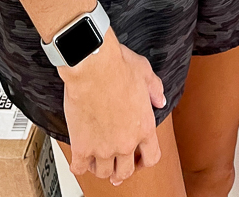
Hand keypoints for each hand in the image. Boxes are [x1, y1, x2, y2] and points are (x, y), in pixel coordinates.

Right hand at [61, 31, 165, 185]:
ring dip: (101, 168)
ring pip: (103, 173)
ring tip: (97, 162)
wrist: (93, 65)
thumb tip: (159, 100)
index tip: (138, 160)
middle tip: (116, 167)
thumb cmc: (117, 66)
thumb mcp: (145, 72)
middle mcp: (125, 142)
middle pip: (125, 171)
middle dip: (121, 170)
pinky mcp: (82, 146)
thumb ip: (155, 89)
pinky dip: (79, 167)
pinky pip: (79, 168)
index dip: (144, 161)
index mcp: (144, 127)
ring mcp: (103, 147)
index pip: (151, 157)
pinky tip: (79, 160)